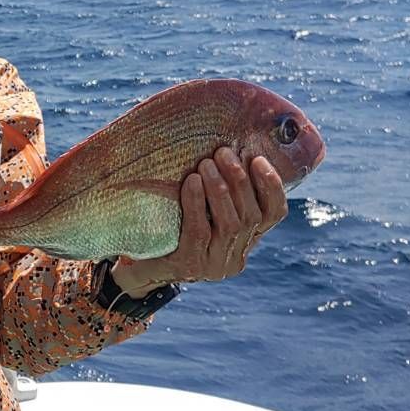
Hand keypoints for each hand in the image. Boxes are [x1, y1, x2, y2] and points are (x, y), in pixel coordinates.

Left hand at [110, 148, 287, 296]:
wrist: (136, 263)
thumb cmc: (170, 225)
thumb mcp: (201, 208)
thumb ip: (219, 190)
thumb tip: (227, 144)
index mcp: (245, 240)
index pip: (273, 214)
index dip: (272, 186)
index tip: (259, 160)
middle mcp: (234, 256)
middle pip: (251, 216)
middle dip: (239, 180)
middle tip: (223, 153)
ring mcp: (213, 265)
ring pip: (230, 224)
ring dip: (221, 189)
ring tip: (207, 163)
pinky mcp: (189, 266)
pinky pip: (199, 231)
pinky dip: (197, 203)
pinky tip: (192, 182)